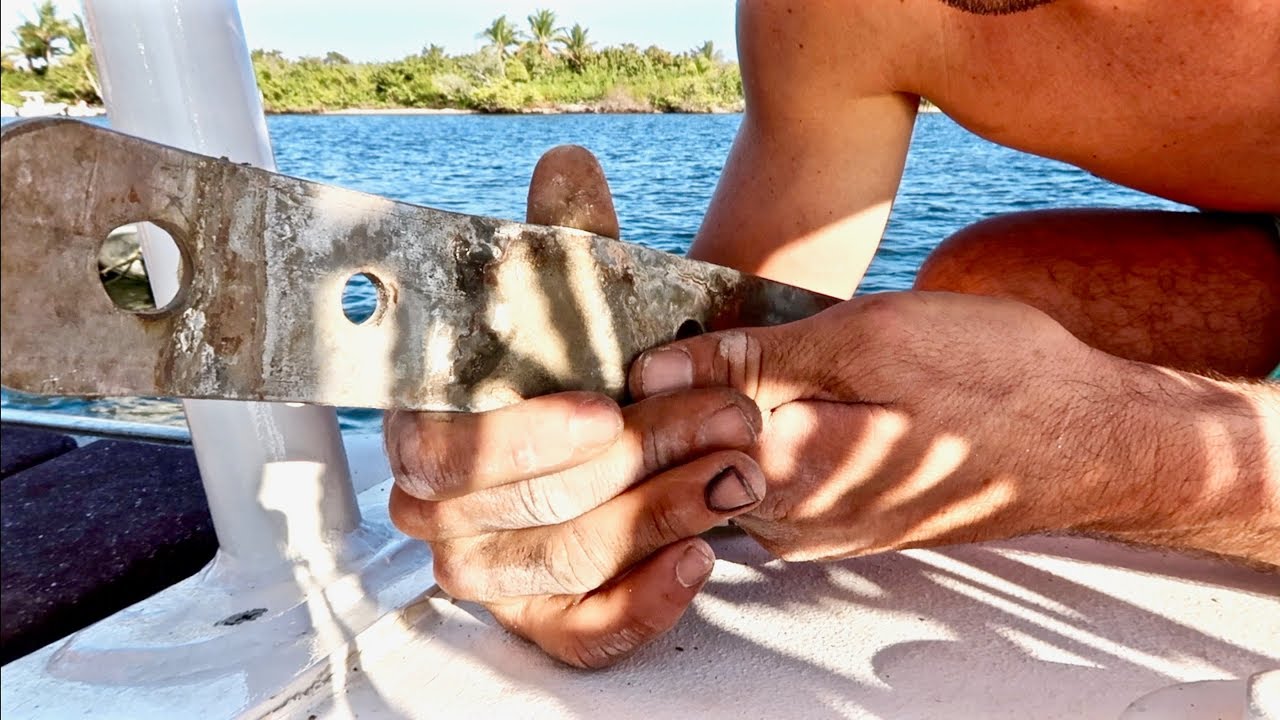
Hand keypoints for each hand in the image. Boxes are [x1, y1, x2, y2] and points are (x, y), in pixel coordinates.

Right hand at [386, 146, 766, 667]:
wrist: (623, 416)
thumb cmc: (589, 360)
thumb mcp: (577, 299)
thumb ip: (566, 239)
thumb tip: (568, 167)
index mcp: (424, 426)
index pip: (442, 452)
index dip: (519, 440)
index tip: (604, 411)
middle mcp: (439, 511)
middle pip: (523, 509)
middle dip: (635, 466)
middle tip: (724, 425)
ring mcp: (489, 571)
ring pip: (563, 564)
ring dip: (659, 517)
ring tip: (734, 474)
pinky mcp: (542, 618)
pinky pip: (581, 634)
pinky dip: (643, 604)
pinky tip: (699, 559)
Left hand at [629, 291, 1135, 559]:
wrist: (1088, 444)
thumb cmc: (993, 381)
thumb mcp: (870, 342)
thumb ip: (755, 362)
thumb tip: (656, 369)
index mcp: (784, 477)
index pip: (663, 437)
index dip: (643, 378)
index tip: (631, 326)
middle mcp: (787, 523)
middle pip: (685, 458)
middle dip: (670, 395)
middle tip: (687, 332)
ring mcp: (812, 531)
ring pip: (722, 466)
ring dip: (712, 410)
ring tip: (735, 351)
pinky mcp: (836, 523)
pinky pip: (765, 475)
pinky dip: (753, 429)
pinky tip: (778, 387)